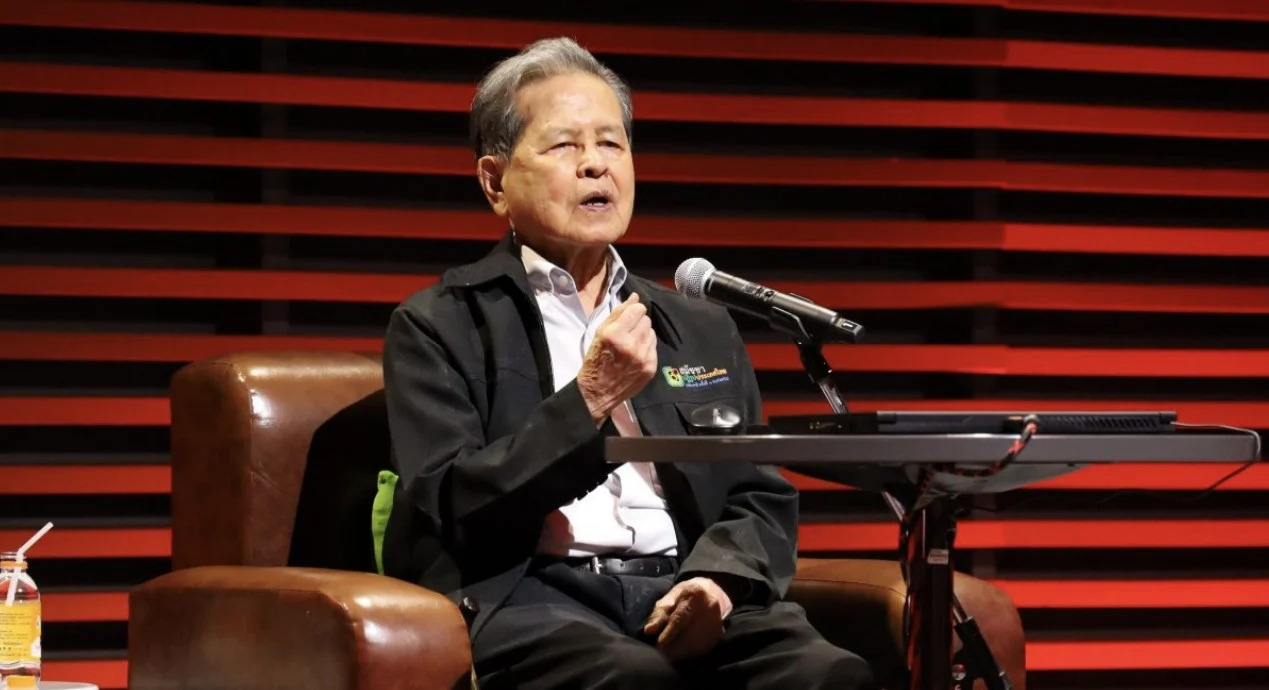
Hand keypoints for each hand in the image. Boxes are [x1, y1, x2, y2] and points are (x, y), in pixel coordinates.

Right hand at [578, 293, 656, 423]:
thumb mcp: (600, 333)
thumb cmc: (595, 359)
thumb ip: (618, 313)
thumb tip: (635, 297)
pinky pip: (654, 346)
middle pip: (646, 319)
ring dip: (643, 335)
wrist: (598, 392)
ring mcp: (643, 357)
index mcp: (615, 334)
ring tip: (630, 344)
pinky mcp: (651, 367)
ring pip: (652, 332)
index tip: (628, 317)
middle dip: (637, 323)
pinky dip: (646, 347)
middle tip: (627, 333)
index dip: (633, 311)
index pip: (638, 309)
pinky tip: (635, 355)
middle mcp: (631, 344)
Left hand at [642, 577, 731, 660]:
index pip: (680, 618)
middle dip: (673, 646)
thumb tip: (649, 630)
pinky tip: (682, 653)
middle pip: (689, 634)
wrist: (711, 592)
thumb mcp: (671, 597)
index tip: (659, 644)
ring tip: (670, 654)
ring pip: (696, 644)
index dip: (669, 633)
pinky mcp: (720, 633)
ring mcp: (717, 621)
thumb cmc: (686, 596)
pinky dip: (690, 653)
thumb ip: (659, 613)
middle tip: (661, 652)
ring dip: (681, 652)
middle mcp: (710, 607)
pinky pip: (703, 648)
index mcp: (695, 595)